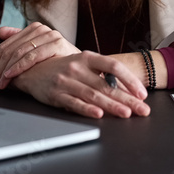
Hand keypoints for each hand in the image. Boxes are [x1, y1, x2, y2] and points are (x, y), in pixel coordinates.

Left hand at [0, 22, 78, 91]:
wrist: (83, 67)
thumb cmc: (58, 62)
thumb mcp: (37, 52)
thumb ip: (19, 40)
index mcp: (33, 29)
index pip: (6, 45)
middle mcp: (41, 29)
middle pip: (10, 48)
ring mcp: (49, 35)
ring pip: (19, 52)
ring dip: (5, 70)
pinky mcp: (56, 43)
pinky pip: (32, 56)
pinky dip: (18, 66)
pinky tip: (10, 76)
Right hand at [11, 51, 150, 118]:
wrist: (30, 69)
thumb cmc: (61, 68)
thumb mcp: (81, 65)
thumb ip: (100, 74)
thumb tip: (126, 89)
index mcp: (87, 57)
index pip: (113, 66)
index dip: (129, 79)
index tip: (141, 93)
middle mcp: (77, 68)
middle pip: (106, 85)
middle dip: (127, 99)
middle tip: (142, 110)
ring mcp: (66, 81)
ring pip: (93, 95)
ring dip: (111, 106)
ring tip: (126, 113)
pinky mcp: (55, 94)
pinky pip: (73, 103)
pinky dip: (87, 109)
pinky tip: (98, 115)